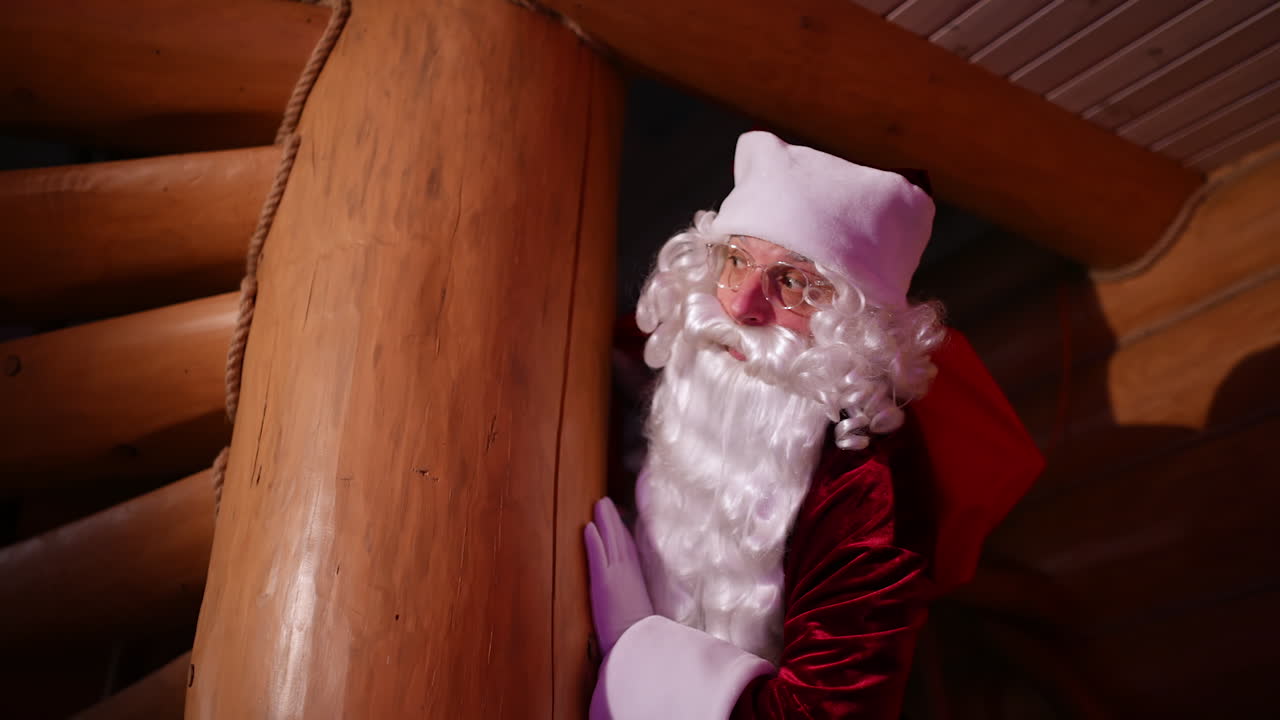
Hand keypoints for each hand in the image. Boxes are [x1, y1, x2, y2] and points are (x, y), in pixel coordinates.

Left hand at [584, 497, 653, 655]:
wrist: (638, 646)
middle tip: (605, 502)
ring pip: (611, 542)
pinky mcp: (604, 584)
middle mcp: (629, 574)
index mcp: (638, 581)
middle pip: (621, 540)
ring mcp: (617, 576)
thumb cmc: (639, 636)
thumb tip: (633, 602)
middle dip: (613, 520)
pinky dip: (594, 541)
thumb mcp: (641, 615)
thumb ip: (635, 603)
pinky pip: (598, 557)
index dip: (624, 533)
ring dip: (605, 522)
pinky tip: (589, 526)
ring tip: (598, 504)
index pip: (631, 551)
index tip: (619, 519)